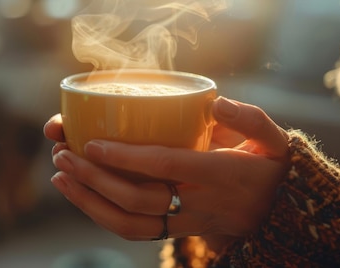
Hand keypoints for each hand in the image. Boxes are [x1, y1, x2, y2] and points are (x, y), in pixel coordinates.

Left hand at [44, 97, 289, 251]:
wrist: (280, 214)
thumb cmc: (271, 169)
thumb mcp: (274, 140)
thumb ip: (250, 119)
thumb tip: (217, 104)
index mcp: (218, 175)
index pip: (164, 166)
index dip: (125, 158)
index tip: (91, 144)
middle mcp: (198, 204)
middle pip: (137, 199)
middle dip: (94, 179)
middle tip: (63, 155)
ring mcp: (185, 223)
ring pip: (130, 224)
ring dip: (89, 202)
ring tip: (60, 177)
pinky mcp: (176, 232)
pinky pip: (134, 231)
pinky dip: (102, 215)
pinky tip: (80, 195)